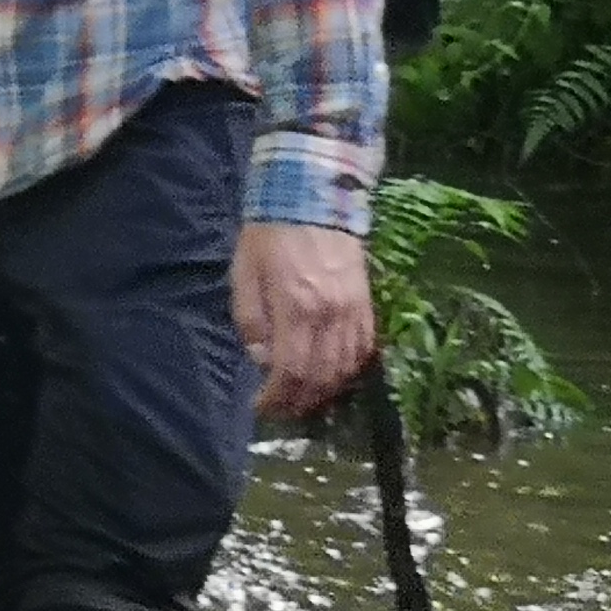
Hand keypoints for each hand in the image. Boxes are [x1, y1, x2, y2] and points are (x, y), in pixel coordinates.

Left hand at [232, 221, 376, 420]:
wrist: (313, 199)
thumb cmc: (269, 236)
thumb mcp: (244, 273)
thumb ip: (250, 319)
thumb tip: (260, 359)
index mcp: (296, 307)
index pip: (290, 370)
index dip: (277, 397)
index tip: (262, 407)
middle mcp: (330, 315)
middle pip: (321, 377)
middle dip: (300, 401)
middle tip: (282, 410)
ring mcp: (354, 311)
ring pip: (346, 368)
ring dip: (326, 392)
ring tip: (305, 400)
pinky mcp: (367, 304)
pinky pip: (364, 350)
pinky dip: (350, 371)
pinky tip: (335, 378)